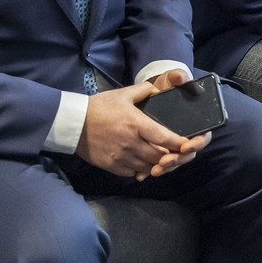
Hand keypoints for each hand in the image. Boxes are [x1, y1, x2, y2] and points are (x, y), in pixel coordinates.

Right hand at [77, 73, 210, 178]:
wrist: (73, 124)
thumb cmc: (99, 107)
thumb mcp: (122, 94)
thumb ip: (144, 90)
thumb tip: (159, 89)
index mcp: (136, 124)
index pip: (165, 138)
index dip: (179, 143)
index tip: (188, 144)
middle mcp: (131, 143)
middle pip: (160, 156)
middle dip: (171, 155)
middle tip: (176, 152)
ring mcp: (122, 157)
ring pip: (148, 167)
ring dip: (157, 164)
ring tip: (162, 158)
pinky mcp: (113, 166)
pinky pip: (134, 172)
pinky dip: (141, 169)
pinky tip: (143, 162)